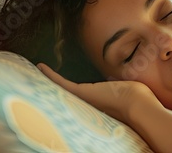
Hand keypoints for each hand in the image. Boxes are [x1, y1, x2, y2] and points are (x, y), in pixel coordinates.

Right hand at [37, 63, 161, 123]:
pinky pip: (60, 82)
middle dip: (52, 91)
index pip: (81, 96)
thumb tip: (118, 78)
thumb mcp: (126, 89)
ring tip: (34, 77)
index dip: (71, 92)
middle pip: (66, 96)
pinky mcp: (80, 92)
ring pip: (60, 90)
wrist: (137, 105)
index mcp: (97, 102)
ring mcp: (82, 99)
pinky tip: (39, 66)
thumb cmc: (136, 98)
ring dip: (46, 82)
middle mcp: (86, 103)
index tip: (62, 87)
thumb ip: (118, 86)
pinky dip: (49, 74)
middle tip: (38, 85)